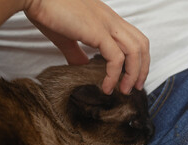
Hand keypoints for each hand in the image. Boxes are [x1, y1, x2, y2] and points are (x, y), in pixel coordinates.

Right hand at [24, 0, 149, 93]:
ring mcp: (107, 24)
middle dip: (142, 68)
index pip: (133, 38)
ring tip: (123, 90)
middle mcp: (111, 19)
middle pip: (141, 44)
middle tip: (134, 87)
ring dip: (132, 74)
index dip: (137, 58)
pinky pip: (116, 58)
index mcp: (107, 18)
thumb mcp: (66, 36)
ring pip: (135, 51)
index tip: (131, 77)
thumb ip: (76, 53)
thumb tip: (82, 67)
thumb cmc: (46, 11)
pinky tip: (105, 86)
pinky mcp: (98, 32)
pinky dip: (114, 75)